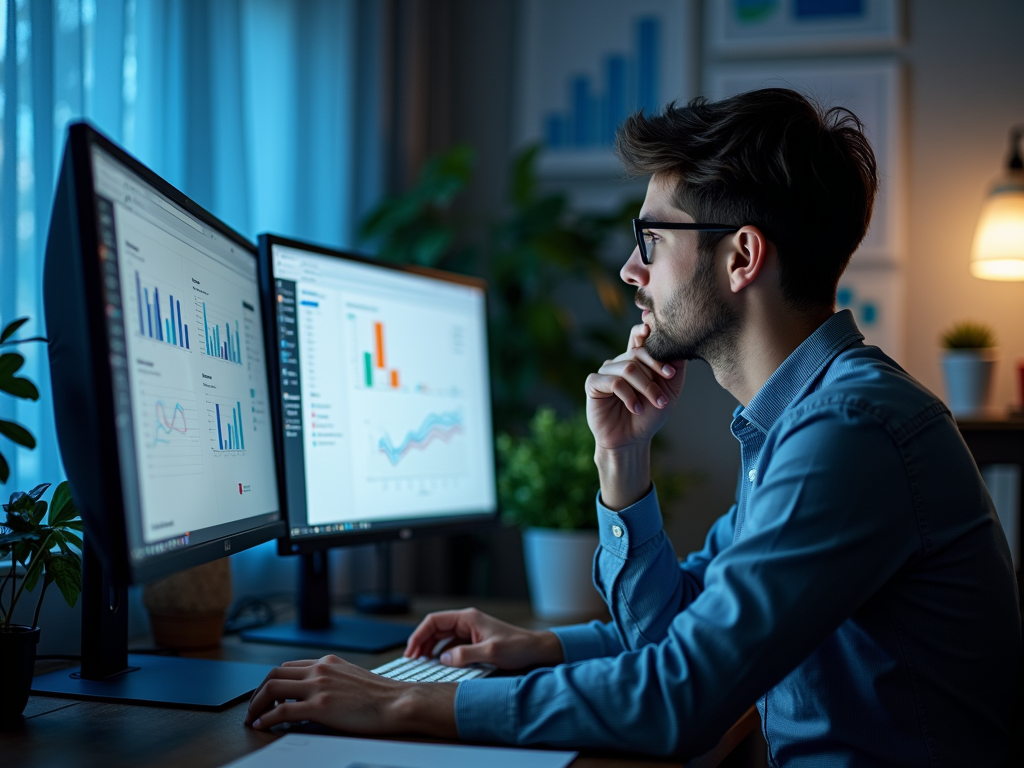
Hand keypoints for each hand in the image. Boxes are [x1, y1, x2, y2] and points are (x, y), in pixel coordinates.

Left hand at [244, 654, 456, 736]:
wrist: (398, 703)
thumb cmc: (382, 696)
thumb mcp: (353, 678)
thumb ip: (333, 680)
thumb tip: (317, 694)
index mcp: (328, 662)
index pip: (289, 666)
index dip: (273, 681)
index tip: (268, 695)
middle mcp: (320, 670)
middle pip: (274, 674)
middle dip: (258, 691)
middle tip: (253, 706)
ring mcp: (318, 687)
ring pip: (272, 688)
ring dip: (256, 704)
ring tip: (252, 717)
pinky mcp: (319, 706)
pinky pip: (282, 712)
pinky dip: (267, 719)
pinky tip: (262, 726)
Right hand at [404, 607, 562, 669]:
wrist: (536, 650)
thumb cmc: (517, 647)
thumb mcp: (490, 652)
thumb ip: (465, 655)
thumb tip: (443, 659)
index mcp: (468, 618)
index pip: (435, 621)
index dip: (419, 634)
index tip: (411, 650)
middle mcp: (467, 622)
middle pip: (435, 629)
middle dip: (421, 642)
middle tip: (412, 660)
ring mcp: (470, 632)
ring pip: (442, 637)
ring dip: (430, 649)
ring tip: (421, 663)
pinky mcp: (474, 642)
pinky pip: (451, 646)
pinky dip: (441, 654)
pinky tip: (438, 664)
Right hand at [585, 323, 684, 451]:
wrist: (632, 440)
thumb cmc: (650, 415)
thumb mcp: (669, 390)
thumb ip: (675, 368)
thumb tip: (681, 345)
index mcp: (636, 360)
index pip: (638, 336)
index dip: (644, 330)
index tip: (651, 328)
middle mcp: (619, 362)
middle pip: (638, 354)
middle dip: (655, 373)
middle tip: (665, 394)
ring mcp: (605, 372)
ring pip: (627, 367)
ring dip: (645, 387)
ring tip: (655, 404)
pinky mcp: (593, 384)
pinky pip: (613, 381)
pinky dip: (628, 395)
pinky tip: (636, 408)